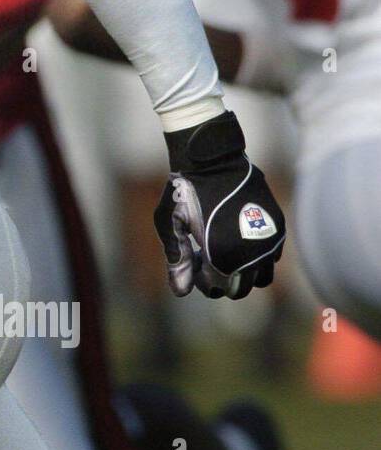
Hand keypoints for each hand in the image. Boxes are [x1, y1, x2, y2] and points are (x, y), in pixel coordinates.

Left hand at [154, 111, 285, 299]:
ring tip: (224, 253)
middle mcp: (252, 251)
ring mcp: (268, 239)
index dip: (203, 282)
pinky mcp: (278, 226)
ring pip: (262, 276)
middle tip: (207, 262)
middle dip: (224, 281)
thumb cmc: (184, 190)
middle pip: (241, 288)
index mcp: (223, 254)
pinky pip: (273, 256)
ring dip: (245, 273)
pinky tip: (237, 238)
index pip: (218, 289)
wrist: (213, 158)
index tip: (194, 265)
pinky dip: (258, 256)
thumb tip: (182, 292)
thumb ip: (177, 259)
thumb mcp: (170, 223)